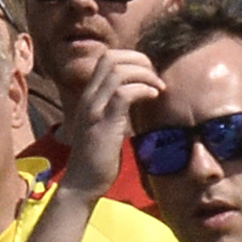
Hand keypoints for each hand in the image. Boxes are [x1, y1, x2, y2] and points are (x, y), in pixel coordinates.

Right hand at [50, 41, 156, 202]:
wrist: (82, 184)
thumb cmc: (98, 159)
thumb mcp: (105, 126)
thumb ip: (115, 110)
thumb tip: (138, 100)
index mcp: (89, 96)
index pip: (107, 59)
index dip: (131, 59)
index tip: (149, 75)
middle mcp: (89, 98)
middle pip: (111, 58)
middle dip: (139, 61)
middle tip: (156, 78)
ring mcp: (94, 109)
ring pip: (118, 71)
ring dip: (144, 74)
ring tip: (159, 88)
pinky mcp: (104, 123)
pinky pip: (124, 94)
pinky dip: (143, 89)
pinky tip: (153, 97)